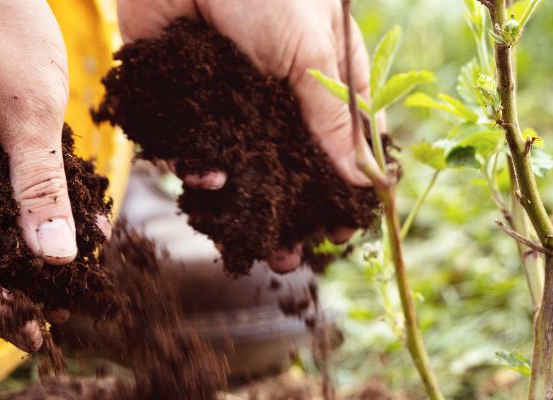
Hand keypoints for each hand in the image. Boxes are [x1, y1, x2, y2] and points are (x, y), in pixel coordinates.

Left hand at [118, 0, 378, 270]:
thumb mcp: (313, 55)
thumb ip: (333, 119)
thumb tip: (363, 181)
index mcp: (325, 81)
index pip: (345, 148)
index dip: (345, 193)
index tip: (342, 233)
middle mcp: (283, 97)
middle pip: (294, 169)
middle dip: (292, 215)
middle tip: (288, 257)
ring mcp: (235, 100)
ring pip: (245, 167)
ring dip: (245, 208)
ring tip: (246, 243)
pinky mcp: (189, 97)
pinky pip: (195, 146)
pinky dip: (198, 168)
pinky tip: (203, 182)